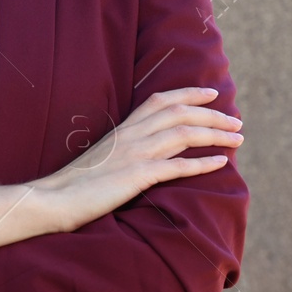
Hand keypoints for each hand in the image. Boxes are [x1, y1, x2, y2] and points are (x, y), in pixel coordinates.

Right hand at [33, 86, 241, 233]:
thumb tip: (142, 151)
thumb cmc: (75, 184)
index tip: (212, 94)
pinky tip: (221, 163)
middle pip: (180, 113)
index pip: (161, 100)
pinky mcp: (136, 176)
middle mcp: (132, 135)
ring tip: (237, 138)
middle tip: (237, 121)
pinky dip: (202, 163)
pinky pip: (176, 166)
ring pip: (184, 134)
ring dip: (215, 134)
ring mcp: (134, 154)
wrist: (53, 198)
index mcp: (123, 129)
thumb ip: (123, 149)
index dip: (189, 93)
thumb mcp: (102, 158)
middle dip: (213, 115)